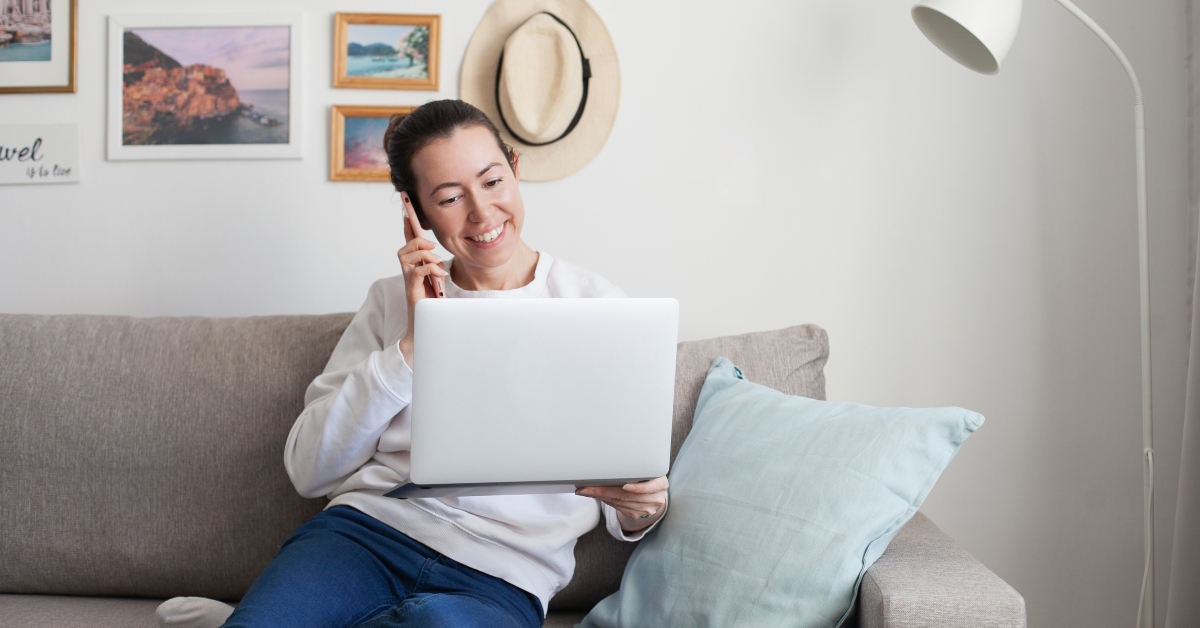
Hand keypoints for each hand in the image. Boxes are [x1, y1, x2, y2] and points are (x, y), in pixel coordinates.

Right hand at [396, 232, 445, 367]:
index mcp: (414, 271)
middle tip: (431, 247)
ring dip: (423, 255)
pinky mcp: (412, 292)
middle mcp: (408, 275)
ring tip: (436, 262)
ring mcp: (409, 283)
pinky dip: (428, 269)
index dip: (407, 230)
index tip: (407, 214)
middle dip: (416, 242)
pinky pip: (416, 272)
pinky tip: (439, 274)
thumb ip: (435, 270)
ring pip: (406, 258)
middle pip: (403, 249)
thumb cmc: (433, 308)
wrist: (428, 329)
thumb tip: (440, 260)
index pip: (408, 246)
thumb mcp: (437, 284)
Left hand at [577, 476, 668, 533]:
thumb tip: (609, 462)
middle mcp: (655, 498)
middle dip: (605, 491)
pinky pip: (618, 507)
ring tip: (586, 490)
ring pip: (620, 503)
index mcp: (661, 483)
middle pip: (629, 496)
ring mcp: (646, 509)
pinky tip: (595, 495)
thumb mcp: (649, 471)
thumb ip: (636, 468)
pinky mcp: (636, 515)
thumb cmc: (648, 478)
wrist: (653, 495)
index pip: (652, 487)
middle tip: (587, 487)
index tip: (626, 487)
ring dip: (601, 496)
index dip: (639, 488)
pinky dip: (604, 500)